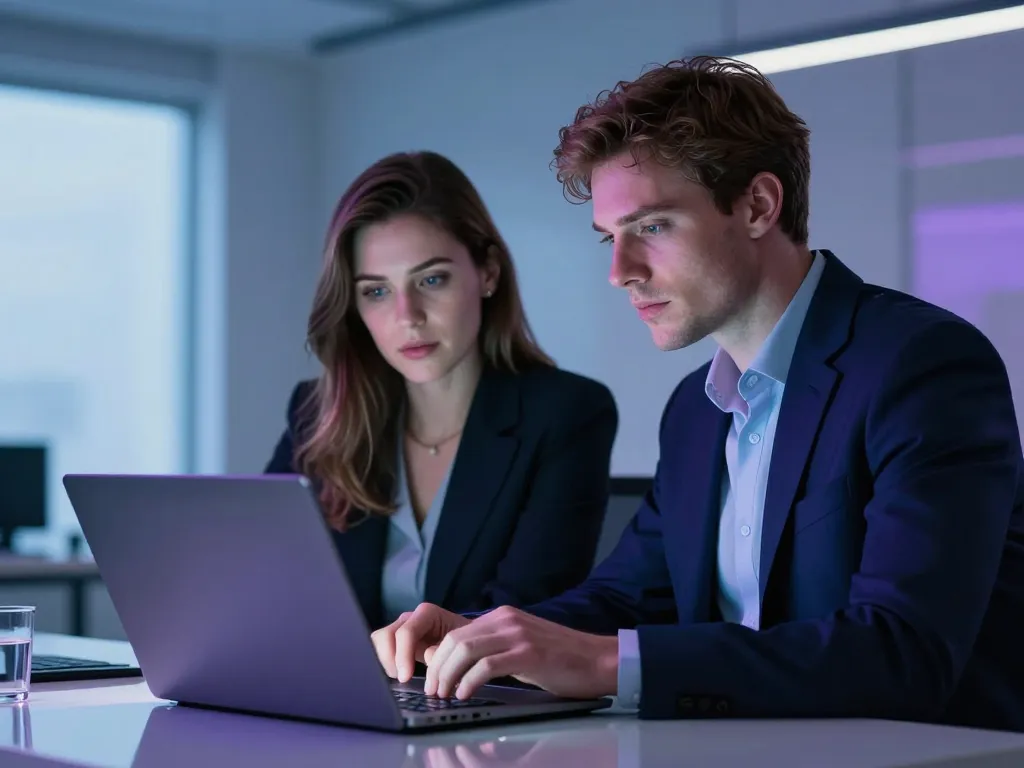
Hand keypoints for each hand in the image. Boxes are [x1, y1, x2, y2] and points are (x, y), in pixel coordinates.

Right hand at [370, 603, 469, 681]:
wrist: (465, 641)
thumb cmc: (463, 642)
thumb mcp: (458, 647)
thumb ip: (442, 651)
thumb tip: (427, 658)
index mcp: (427, 613)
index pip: (406, 632)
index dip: (403, 656)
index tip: (405, 677)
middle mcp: (410, 617)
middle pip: (386, 635)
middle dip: (390, 659)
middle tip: (402, 678)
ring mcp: (401, 626)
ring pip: (379, 641)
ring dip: (385, 660)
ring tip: (400, 676)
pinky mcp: (396, 639)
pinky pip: (380, 648)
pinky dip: (385, 661)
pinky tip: (398, 673)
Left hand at [424, 605, 617, 699]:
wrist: (599, 659)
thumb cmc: (560, 659)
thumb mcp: (519, 647)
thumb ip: (490, 651)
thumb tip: (453, 664)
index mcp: (502, 617)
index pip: (456, 633)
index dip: (437, 658)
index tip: (432, 680)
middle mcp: (506, 620)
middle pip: (455, 640)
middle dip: (437, 668)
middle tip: (433, 690)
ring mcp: (518, 635)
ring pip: (466, 650)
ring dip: (448, 675)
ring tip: (445, 694)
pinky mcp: (529, 653)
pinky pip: (487, 665)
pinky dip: (470, 681)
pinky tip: (466, 694)